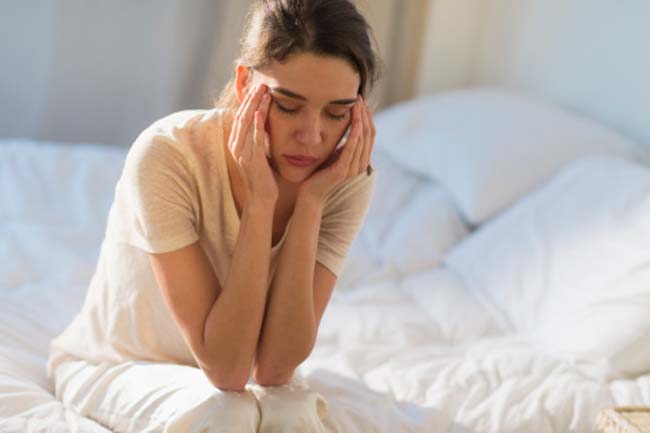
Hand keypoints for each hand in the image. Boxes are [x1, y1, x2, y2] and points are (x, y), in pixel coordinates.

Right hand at [227, 83, 277, 204]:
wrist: (262, 199)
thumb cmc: (264, 177)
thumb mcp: (259, 153)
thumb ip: (259, 138)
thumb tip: (265, 122)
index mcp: (236, 144)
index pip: (240, 117)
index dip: (247, 101)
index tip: (257, 87)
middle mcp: (235, 147)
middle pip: (241, 116)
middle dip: (251, 98)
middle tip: (261, 83)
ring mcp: (242, 153)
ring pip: (247, 124)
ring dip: (255, 106)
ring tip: (264, 91)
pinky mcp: (251, 160)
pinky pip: (254, 138)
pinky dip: (257, 124)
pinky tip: (261, 111)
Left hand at [298, 95, 374, 202]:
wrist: (309, 192)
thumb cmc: (319, 172)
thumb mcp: (335, 153)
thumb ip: (345, 144)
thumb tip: (350, 125)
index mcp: (361, 160)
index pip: (370, 134)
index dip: (367, 117)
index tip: (361, 101)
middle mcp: (361, 165)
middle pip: (369, 134)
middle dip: (365, 114)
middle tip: (359, 97)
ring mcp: (353, 169)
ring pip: (362, 138)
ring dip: (360, 119)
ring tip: (356, 103)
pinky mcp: (343, 170)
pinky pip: (352, 147)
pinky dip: (354, 132)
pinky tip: (353, 119)